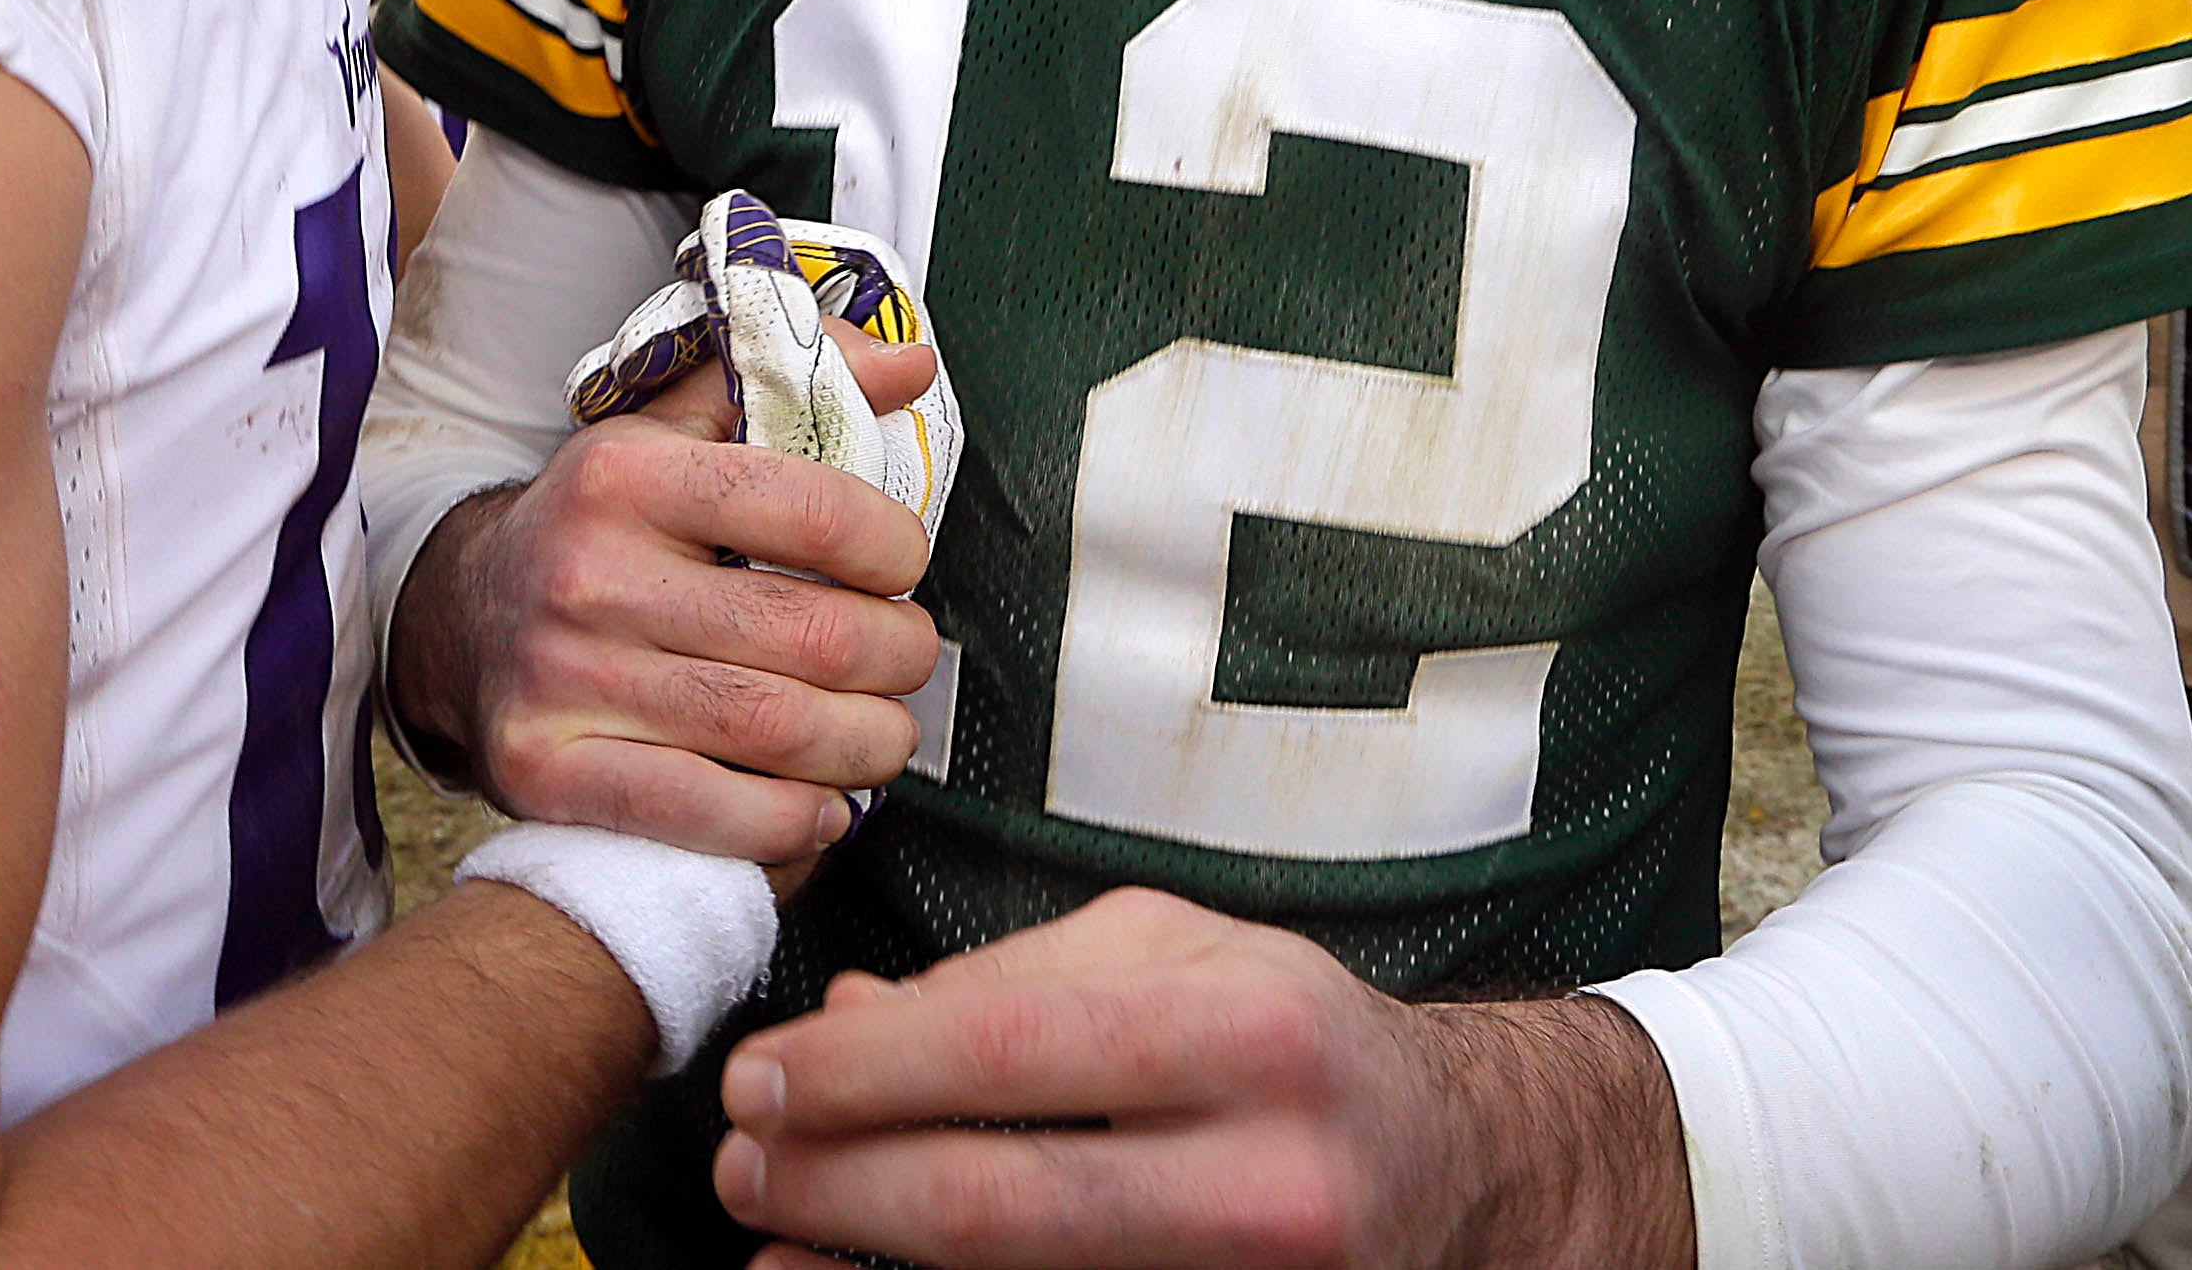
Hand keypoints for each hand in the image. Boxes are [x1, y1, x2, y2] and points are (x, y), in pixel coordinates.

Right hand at [391, 328, 942, 864]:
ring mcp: (563, 680)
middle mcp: (588, 574)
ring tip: (883, 731)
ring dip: (868, 744)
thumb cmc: (602, 524)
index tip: (902, 565)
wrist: (462, 619)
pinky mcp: (548, 772)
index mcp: (626, 475)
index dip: (893, 547)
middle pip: (814, 635)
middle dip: (898, 655)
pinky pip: (707, 811)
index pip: (814, 510)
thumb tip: (911, 362)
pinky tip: (821, 803)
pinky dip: (790, 819)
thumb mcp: (674, 431)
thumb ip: (791, 384)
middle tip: (907, 657)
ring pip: (777, 729)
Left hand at [714, 888, 1694, 1269]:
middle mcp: (1272, 1178)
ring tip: (771, 1235)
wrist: (1455, 1168)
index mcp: (1252, 1033)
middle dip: (836, 1185)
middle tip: (736, 1161)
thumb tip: (839, 1027)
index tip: (757, 1077)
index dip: (857, 1077)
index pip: (1006, 1056)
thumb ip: (1004, 986)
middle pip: (999, 1206)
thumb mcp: (1170, 957)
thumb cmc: (1287, 1039)